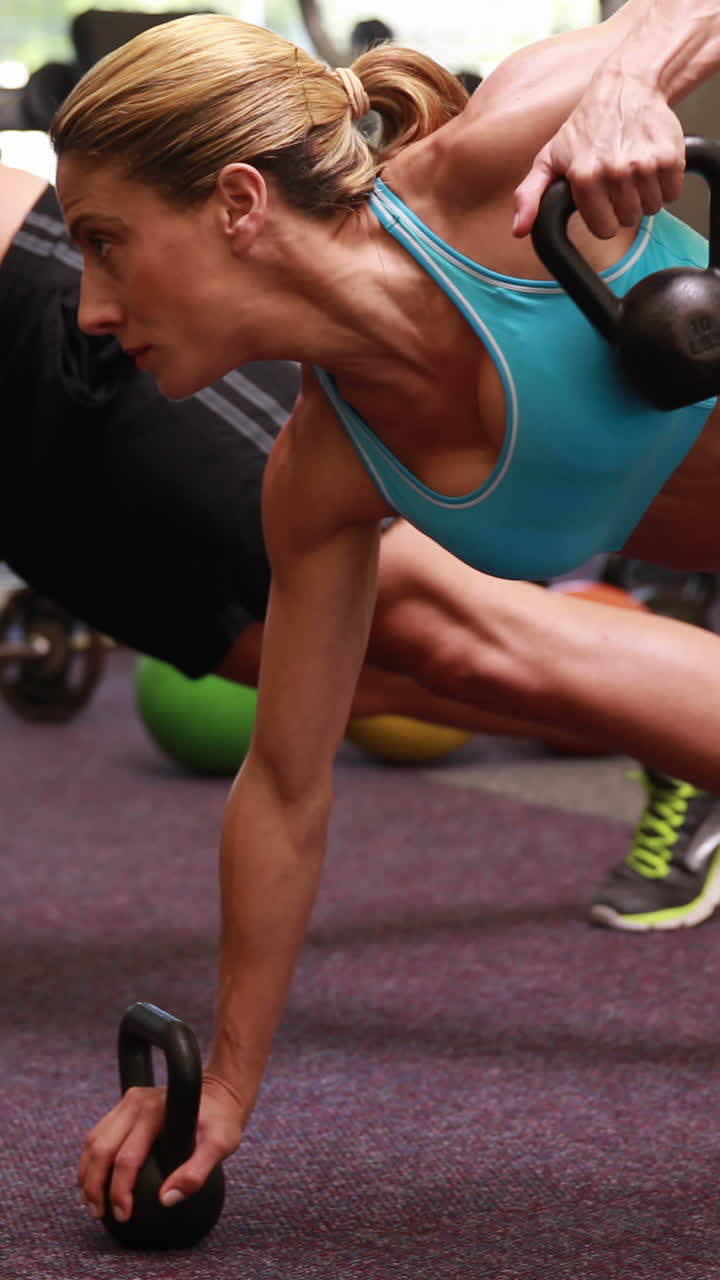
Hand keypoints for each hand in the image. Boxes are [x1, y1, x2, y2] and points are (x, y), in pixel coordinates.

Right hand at [79, 1073, 244, 1223]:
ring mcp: (127, 1102)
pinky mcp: (124, 1107)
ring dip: (88, 1174)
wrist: (219, 1095)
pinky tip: (97, 1182)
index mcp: (155, 1110)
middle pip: (102, 1149)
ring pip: (94, 1141)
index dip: (120, 1189)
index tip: (124, 1214)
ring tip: (94, 1203)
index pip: (127, 1157)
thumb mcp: (219, 1146)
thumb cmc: (220, 1122)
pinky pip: (99, 1135)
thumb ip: (196, 1173)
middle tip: (100, 1214)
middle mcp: (136, 1102)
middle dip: (95, 1186)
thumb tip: (167, 1200)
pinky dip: (92, 1161)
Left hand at [513, 75, 685, 238]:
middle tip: (619, 180)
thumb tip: (519, 230)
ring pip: (652, 208)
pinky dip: (666, 183)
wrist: (625, 87)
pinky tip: (651, 164)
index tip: (603, 201)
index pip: (604, 229)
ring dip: (646, 195)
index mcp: (584, 176)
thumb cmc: (585, 127)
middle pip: (630, 220)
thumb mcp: (549, 158)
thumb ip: (530, 196)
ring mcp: (644, 164)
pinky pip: (672, 193)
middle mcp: (614, 171)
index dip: (605, 219)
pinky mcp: (670, 156)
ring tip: (634, 170)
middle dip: (626, 206)